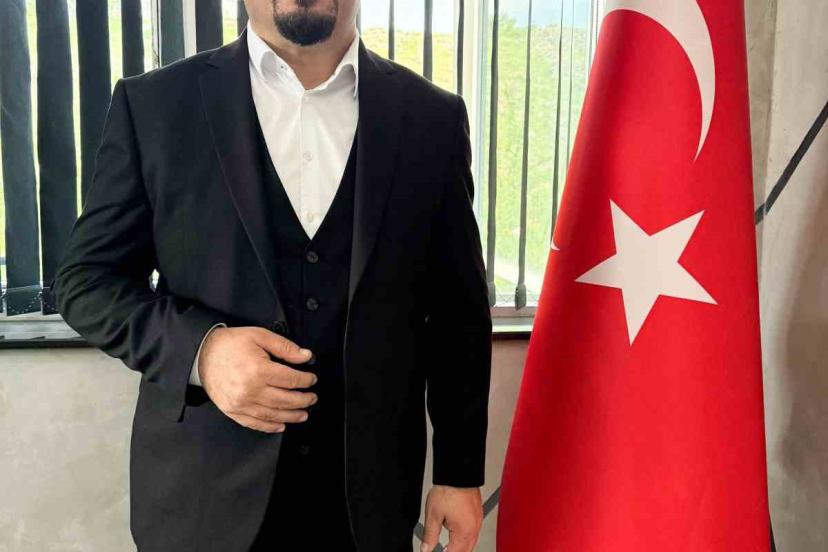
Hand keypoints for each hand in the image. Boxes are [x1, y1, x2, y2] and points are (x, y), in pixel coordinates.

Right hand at [197, 326, 317, 432]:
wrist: (202, 353)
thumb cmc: (230, 344)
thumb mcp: (260, 336)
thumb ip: (285, 347)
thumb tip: (305, 356)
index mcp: (259, 370)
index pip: (291, 380)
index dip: (306, 380)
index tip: (312, 379)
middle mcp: (250, 390)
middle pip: (285, 400)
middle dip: (303, 400)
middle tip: (312, 398)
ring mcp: (241, 403)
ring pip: (273, 415)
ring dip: (291, 416)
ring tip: (303, 414)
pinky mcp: (233, 411)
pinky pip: (254, 423)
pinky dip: (270, 427)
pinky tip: (281, 425)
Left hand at [421, 485, 482, 551]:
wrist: (458, 474)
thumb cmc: (448, 491)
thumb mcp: (433, 515)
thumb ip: (430, 535)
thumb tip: (426, 548)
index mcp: (464, 532)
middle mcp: (474, 528)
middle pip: (467, 550)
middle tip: (444, 551)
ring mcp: (478, 521)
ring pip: (472, 542)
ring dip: (462, 547)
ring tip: (448, 548)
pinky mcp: (478, 513)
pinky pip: (475, 532)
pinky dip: (466, 537)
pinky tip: (459, 535)